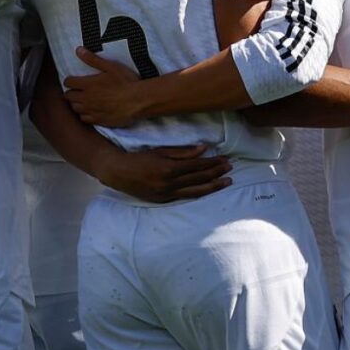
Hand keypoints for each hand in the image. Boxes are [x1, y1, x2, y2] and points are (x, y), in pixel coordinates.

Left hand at [63, 48, 144, 126]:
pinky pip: (84, 119)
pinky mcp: (98, 120)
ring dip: (77, 104)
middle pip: (69, 97)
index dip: (69, 80)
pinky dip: (85, 115)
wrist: (138, 101)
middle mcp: (86, 98)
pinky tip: (91, 111)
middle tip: (78, 90)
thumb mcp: (111, 67)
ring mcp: (91, 110)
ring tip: (83, 101)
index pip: (68, 82)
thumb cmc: (126, 82)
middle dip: (71, 92)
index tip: (73, 80)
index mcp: (88, 84)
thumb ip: (93, 59)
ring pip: (75, 108)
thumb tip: (78, 50)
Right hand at [95, 143, 232, 202]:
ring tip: (226, 182)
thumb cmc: (139, 158)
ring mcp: (167, 194)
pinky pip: (186, 197)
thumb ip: (183, 151)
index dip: (213, 163)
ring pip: (196, 191)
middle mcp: (169, 184)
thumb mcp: (160, 151)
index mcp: (169, 169)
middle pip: (199, 179)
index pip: (197, 166)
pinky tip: (208, 190)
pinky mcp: (163, 200)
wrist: (118, 173)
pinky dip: (199, 193)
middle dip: (217, 173)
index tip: (225, 159)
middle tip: (230, 168)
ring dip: (213, 186)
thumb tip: (203, 148)